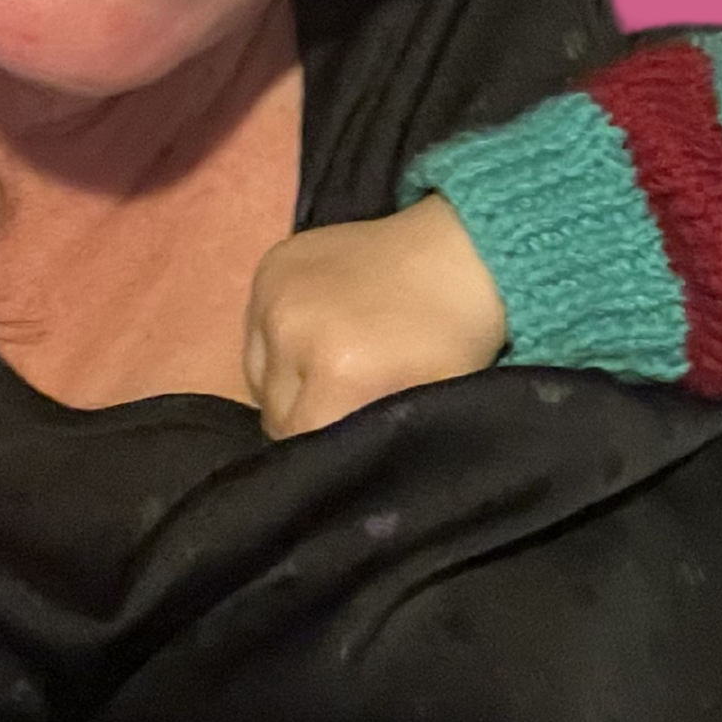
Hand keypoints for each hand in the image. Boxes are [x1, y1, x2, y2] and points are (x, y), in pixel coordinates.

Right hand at [243, 192, 508, 438]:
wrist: (466, 248)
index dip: (325, 445)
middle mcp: (292, 331)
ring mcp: (275, 294)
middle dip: (305, 415)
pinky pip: (255, 329)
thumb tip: (338, 474)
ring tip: (328, 368)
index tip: (349, 437)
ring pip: (257, 373)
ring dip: (285, 380)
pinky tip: (315, 334)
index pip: (299, 439)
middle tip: (344, 402)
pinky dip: (278, 341)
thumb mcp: (427, 404)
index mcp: (338, 371)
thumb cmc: (458, 335)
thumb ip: (371, 442)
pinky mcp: (271, 267)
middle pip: (274, 410)